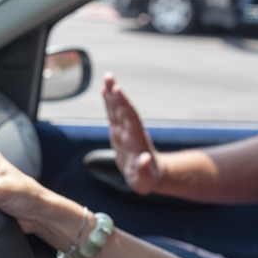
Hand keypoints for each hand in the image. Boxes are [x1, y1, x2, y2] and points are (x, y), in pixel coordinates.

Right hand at [103, 73, 162, 194]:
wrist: (152, 174)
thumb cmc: (147, 180)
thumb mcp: (145, 181)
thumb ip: (143, 170)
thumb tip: (144, 159)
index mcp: (135, 141)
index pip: (129, 119)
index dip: (123, 105)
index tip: (118, 90)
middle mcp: (130, 133)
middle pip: (123, 110)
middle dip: (116, 94)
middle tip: (110, 77)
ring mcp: (124, 131)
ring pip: (118, 110)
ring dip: (112, 94)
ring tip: (107, 78)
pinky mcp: (119, 133)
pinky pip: (113, 114)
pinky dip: (109, 103)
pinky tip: (105, 91)